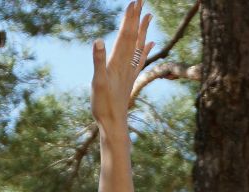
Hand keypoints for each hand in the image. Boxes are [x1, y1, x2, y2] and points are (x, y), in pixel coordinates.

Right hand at [90, 0, 151, 129]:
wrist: (114, 123)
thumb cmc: (103, 105)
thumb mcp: (97, 82)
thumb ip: (98, 61)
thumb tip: (98, 41)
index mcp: (118, 61)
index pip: (125, 35)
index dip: (129, 18)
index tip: (133, 2)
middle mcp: (126, 63)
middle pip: (133, 36)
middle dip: (136, 18)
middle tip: (140, 0)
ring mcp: (129, 70)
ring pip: (139, 45)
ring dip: (143, 29)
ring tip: (149, 15)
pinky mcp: (130, 78)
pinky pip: (140, 60)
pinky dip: (146, 49)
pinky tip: (151, 42)